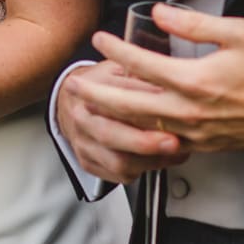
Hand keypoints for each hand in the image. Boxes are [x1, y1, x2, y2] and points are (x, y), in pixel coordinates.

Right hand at [55, 61, 188, 184]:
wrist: (70, 103)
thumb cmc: (98, 85)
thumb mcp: (116, 68)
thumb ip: (138, 72)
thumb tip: (167, 81)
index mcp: (88, 89)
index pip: (115, 97)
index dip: (145, 104)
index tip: (171, 109)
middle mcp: (82, 118)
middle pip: (110, 134)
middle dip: (144, 141)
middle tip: (173, 142)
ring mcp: (84, 142)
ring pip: (116, 160)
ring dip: (149, 161)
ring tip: (174, 153)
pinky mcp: (88, 162)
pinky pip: (117, 175)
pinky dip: (143, 171)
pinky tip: (160, 160)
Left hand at [80, 4, 243, 155]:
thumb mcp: (238, 32)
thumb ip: (194, 24)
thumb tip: (159, 13)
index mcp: (195, 81)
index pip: (141, 65)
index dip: (115, 49)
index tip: (99, 38)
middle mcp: (189, 111)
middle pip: (128, 105)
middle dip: (97, 94)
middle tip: (73, 83)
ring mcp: (194, 133)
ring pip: (141, 126)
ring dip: (112, 115)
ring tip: (89, 104)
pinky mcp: (202, 144)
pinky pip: (161, 139)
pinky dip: (139, 130)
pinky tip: (124, 122)